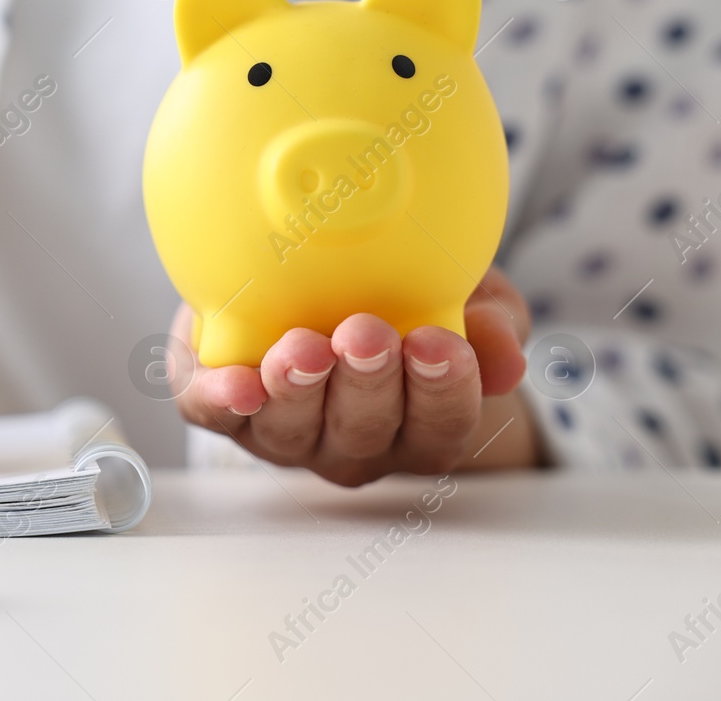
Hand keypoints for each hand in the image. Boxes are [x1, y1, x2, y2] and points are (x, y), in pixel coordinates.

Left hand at [174, 267, 536, 485]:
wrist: (304, 277)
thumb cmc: (399, 295)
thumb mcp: (463, 293)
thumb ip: (490, 321)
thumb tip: (507, 357)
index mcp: (416, 425)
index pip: (439, 427)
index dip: (442, 392)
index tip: (437, 341)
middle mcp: (351, 443)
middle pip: (363, 433)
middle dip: (366, 384)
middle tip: (365, 335)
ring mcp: (283, 432)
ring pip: (290, 430)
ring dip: (297, 392)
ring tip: (302, 349)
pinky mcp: (218, 404)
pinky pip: (214, 414)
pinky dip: (221, 402)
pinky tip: (234, 384)